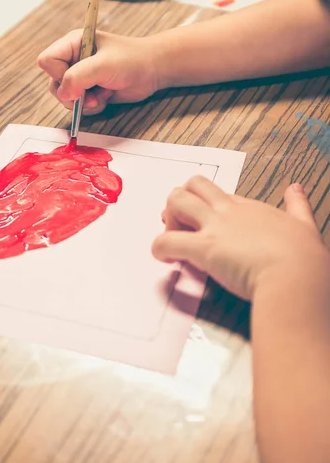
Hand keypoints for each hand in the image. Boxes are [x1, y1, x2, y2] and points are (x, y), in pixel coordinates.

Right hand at [38, 29, 158, 114]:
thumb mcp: (103, 65)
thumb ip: (79, 77)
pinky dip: (92, 107)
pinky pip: (79, 106)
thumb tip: (62, 94)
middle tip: (93, 92)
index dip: (58, 74)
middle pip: (54, 83)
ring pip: (65, 98)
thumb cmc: (131, 60)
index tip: (78, 79)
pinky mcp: (89, 92)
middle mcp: (73, 60)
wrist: (152, 71)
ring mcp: (81, 77)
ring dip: (84, 102)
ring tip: (103, 94)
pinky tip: (106, 97)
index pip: (47, 61)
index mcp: (73, 44)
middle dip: (73, 93)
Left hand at [152, 177, 326, 300]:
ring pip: (175, 201)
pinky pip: (166, 242)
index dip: (206, 206)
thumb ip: (298, 206)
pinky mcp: (203, 249)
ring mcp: (215, 228)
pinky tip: (166, 260)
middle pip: (193, 185)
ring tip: (173, 239)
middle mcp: (229, 212)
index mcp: (249, 208)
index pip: (218, 194)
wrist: (297, 277)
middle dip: (180, 201)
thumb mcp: (304, 225)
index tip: (203, 222)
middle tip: (181, 225)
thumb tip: (297, 189)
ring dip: (167, 219)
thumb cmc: (303, 259)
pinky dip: (158, 249)